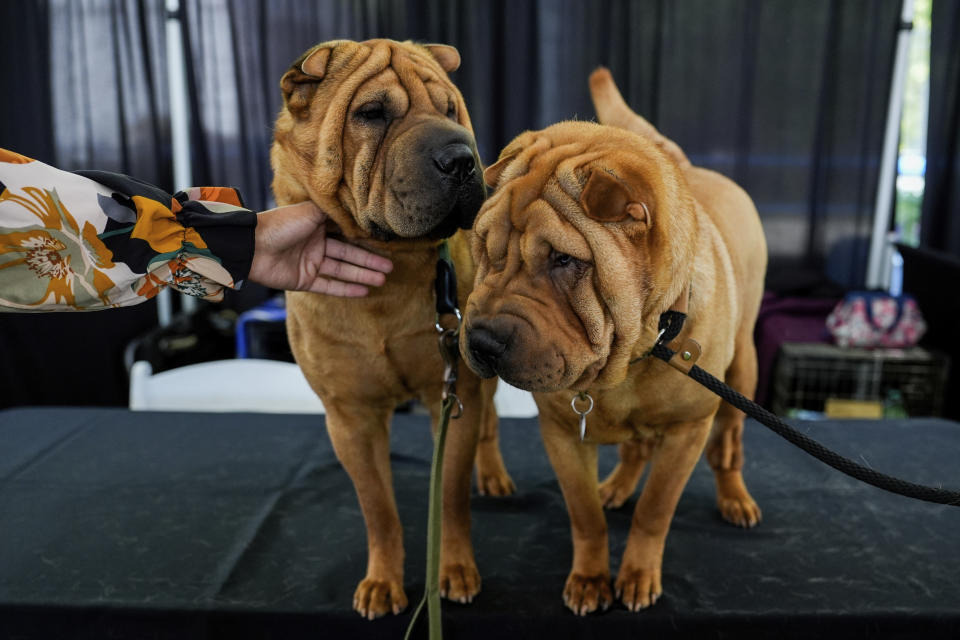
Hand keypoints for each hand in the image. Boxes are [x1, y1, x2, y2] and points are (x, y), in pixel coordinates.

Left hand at [248, 201, 392, 295]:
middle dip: (369, 261)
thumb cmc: (281, 224)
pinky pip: (329, 286)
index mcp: (317, 225)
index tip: (385, 244)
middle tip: (390, 268)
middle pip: (348, 254)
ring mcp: (310, 263)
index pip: (347, 234)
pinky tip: (364, 291)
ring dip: (362, 275)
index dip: (365, 240)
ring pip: (342, 270)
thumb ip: (334, 213)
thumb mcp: (311, 211)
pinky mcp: (304, 281)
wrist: (253, 246)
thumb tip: (357, 212)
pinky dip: (346, 289)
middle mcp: (315, 244)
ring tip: (382, 280)